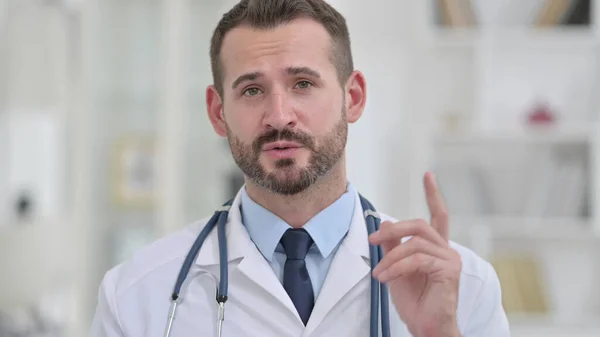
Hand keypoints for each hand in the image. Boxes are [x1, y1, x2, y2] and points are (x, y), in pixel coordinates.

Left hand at [369, 172, 461, 336]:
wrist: (425, 327)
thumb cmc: (414, 301)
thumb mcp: (396, 268)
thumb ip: (393, 246)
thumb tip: (384, 225)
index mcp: (436, 248)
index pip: (438, 215)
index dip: (433, 194)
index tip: (428, 175)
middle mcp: (446, 250)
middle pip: (419, 225)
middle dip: (393, 228)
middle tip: (371, 240)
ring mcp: (450, 260)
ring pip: (414, 244)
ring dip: (390, 258)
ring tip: (379, 274)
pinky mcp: (449, 270)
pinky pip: (416, 260)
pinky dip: (397, 267)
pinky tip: (386, 278)